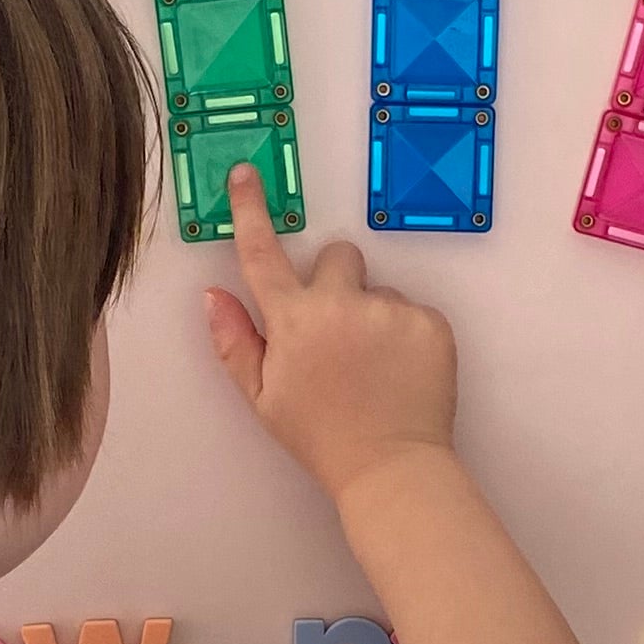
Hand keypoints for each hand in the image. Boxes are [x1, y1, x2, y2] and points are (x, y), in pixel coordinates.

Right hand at [202, 168, 458, 507]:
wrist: (390, 467)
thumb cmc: (322, 436)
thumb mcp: (263, 397)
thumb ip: (234, 341)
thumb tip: (213, 295)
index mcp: (294, 320)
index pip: (262, 253)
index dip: (251, 210)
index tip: (247, 176)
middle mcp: (341, 304)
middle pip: (338, 256)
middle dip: (337, 281)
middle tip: (340, 330)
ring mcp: (390, 310)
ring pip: (379, 289)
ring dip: (374, 314)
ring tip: (375, 366)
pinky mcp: (430, 322)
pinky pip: (414, 310)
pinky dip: (408, 334)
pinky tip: (400, 370)